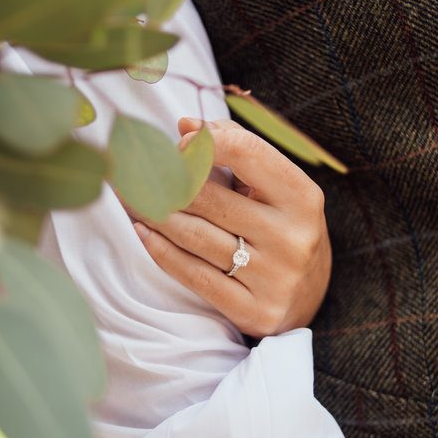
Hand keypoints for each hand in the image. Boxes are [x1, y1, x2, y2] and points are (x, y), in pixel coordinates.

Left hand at [131, 118, 331, 337]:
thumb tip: (186, 126)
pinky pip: (194, 275)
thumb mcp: (275, 187)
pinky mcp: (254, 312)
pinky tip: (143, 232)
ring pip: (195, 236)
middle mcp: (292, 237)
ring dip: (154, 214)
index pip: (247, 153)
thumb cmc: (281, 227)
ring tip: (128, 198)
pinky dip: (161, 251)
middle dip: (164, 181)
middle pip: (209, 198)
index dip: (204, 143)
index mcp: (302, 197)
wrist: (309, 298)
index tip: (177, 144)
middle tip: (131, 171)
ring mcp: (274, 278)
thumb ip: (237, 148)